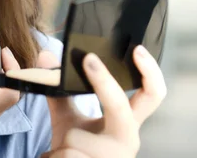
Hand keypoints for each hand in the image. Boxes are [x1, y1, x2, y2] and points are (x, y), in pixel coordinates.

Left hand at [41, 46, 166, 157]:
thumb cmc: (76, 148)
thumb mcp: (69, 120)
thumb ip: (59, 90)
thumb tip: (44, 56)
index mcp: (126, 124)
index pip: (151, 96)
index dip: (149, 72)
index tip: (136, 49)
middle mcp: (127, 141)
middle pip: (120, 106)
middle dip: (104, 81)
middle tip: (89, 59)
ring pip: (76, 137)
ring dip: (61, 143)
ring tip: (62, 153)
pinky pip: (66, 156)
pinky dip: (54, 157)